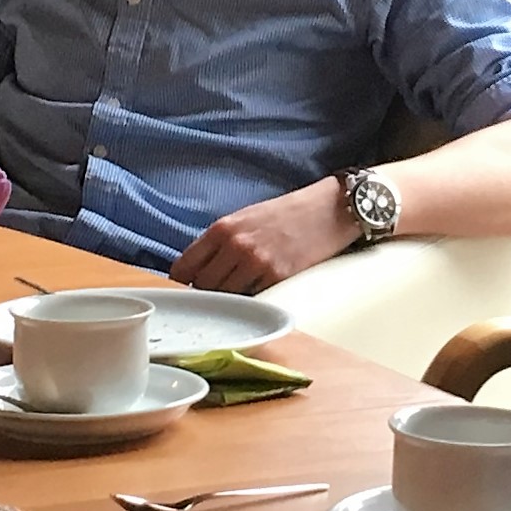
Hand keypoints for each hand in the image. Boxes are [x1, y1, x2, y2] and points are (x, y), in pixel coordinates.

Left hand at [170, 180, 355, 293]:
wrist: (327, 210)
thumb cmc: (286, 214)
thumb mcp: (244, 218)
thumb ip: (219, 243)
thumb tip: (197, 272)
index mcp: (222, 228)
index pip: (184, 267)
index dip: (183, 282)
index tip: (187, 289)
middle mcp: (235, 245)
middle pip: (202, 286)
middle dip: (205, 293)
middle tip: (215, 295)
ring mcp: (256, 263)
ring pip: (225, 297)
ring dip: (228, 299)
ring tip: (238, 294)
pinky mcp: (277, 277)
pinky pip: (252, 299)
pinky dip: (251, 300)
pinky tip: (257, 292)